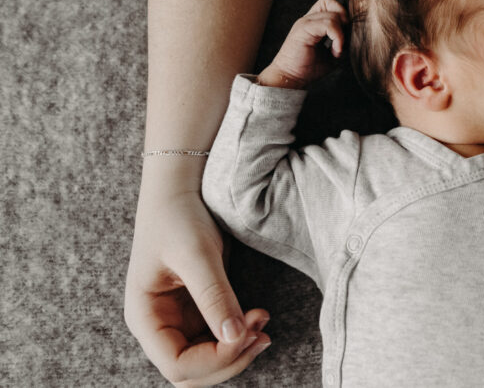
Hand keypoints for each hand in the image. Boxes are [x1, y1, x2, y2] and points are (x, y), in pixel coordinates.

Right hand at [125, 189, 270, 386]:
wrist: (180, 189)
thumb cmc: (177, 216)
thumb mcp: (196, 253)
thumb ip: (214, 296)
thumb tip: (235, 337)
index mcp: (145, 317)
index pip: (176, 365)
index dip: (214, 360)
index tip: (245, 334)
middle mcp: (159, 325)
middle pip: (193, 371)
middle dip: (230, 359)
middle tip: (262, 333)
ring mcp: (179, 320)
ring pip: (209, 359)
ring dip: (239, 349)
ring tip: (263, 322)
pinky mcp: (200, 309)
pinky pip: (220, 338)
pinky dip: (241, 335)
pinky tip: (259, 317)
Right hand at [258, 0, 346, 88]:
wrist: (289, 77)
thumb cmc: (308, 68)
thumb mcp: (332, 55)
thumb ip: (343, 43)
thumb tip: (356, 37)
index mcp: (313, 23)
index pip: (329, 4)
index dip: (341, 14)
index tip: (345, 35)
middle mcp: (308, 19)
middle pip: (332, 5)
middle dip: (344, 21)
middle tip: (343, 41)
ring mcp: (305, 23)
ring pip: (333, 15)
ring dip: (341, 34)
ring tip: (337, 51)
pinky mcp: (303, 29)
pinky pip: (329, 25)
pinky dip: (337, 37)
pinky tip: (335, 51)